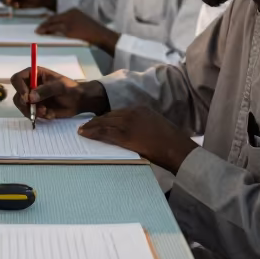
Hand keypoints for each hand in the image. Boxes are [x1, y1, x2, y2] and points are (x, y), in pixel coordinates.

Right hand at [10, 66, 109, 120]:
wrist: (79, 101)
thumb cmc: (71, 89)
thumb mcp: (60, 86)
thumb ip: (45, 90)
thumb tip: (29, 98)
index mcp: (34, 75)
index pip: (17, 79)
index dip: (19, 88)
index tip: (26, 98)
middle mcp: (30, 86)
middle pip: (17, 95)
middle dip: (23, 104)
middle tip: (33, 109)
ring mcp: (32, 98)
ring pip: (22, 106)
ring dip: (31, 111)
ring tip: (44, 111)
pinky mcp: (36, 108)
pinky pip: (30, 114)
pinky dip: (38, 115)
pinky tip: (48, 113)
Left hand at [36, 8, 120, 54]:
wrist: (99, 33)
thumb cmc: (92, 30)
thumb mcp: (82, 22)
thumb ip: (72, 22)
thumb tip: (62, 27)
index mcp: (73, 10)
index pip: (58, 15)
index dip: (49, 20)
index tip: (44, 23)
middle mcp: (70, 13)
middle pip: (53, 18)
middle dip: (44, 23)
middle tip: (38, 28)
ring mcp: (69, 21)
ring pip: (52, 23)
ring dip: (44, 28)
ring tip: (38, 31)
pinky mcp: (68, 29)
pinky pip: (55, 30)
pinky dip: (48, 31)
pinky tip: (43, 33)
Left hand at [77, 107, 196, 172]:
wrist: (177, 149)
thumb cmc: (171, 143)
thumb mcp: (155, 127)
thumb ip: (141, 126)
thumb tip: (130, 134)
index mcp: (141, 109)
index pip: (118, 112)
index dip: (106, 118)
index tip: (98, 121)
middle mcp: (133, 112)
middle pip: (109, 115)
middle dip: (97, 121)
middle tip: (85, 125)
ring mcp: (128, 122)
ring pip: (104, 122)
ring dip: (91, 126)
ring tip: (82, 130)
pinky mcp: (125, 134)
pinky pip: (105, 132)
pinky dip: (93, 132)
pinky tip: (84, 134)